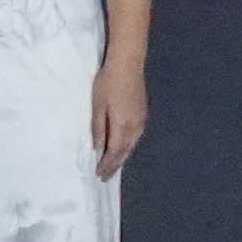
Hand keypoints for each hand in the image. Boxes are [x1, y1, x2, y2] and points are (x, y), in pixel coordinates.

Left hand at [89, 57, 151, 178]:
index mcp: (122, 126)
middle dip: (115, 165)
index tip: (99, 175)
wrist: (128, 63)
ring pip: (132, 144)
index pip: (114, 152)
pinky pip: (136, 136)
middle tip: (106, 177)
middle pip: (125, 151)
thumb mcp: (97, 106)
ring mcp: (141, 119)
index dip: (107, 165)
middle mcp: (135, 126)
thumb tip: (98, 148)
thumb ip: (99, 129)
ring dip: (122, 156)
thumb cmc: (108, 83)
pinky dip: (128, 146)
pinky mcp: (143, 113)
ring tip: (113, 165)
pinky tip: (123, 146)